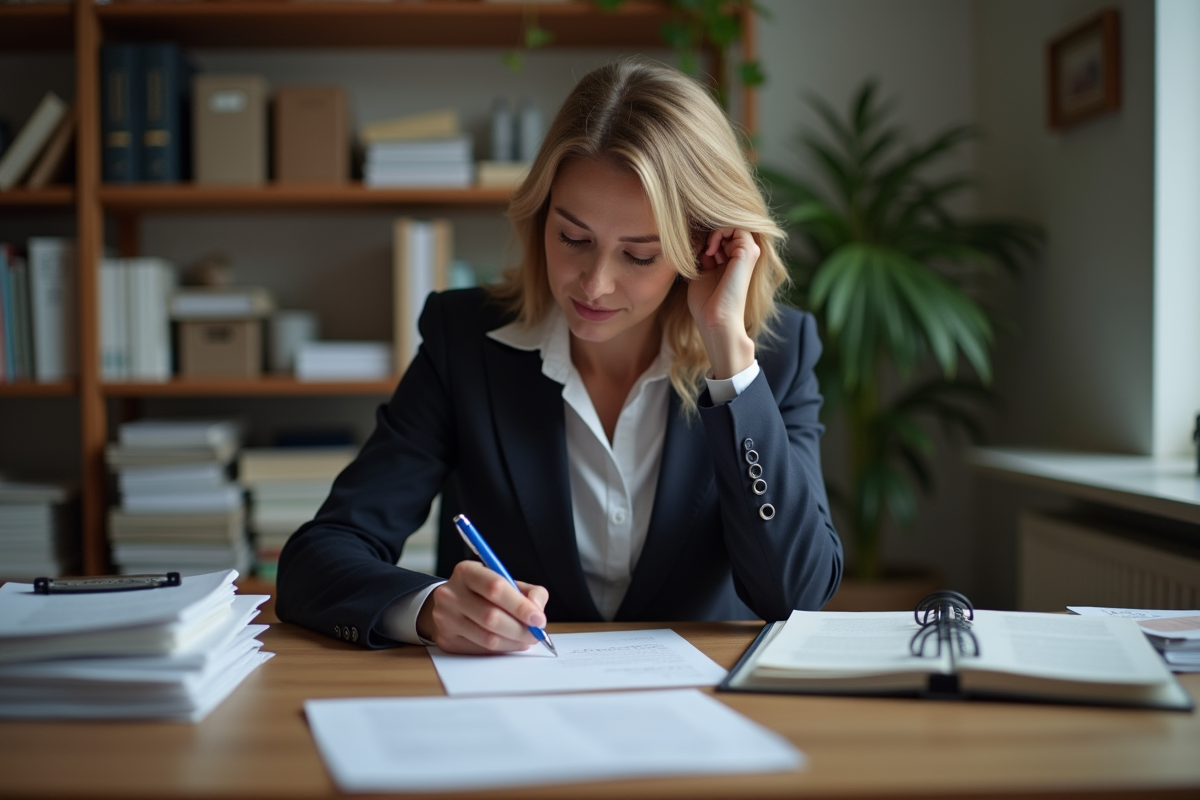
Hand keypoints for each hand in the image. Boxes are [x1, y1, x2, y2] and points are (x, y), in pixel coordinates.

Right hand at [416, 560, 548, 653]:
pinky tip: (510, 643)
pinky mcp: (446, 640)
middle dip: (520, 629)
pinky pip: (480, 650)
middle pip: (491, 617)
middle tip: (536, 634)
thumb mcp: (504, 580)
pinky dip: (501, 649)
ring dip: (513, 642)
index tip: (538, 618)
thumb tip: (537, 609)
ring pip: (487, 638)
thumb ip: (528, 591)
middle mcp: (451, 594)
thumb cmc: (482, 592)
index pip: (495, 588)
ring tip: (526, 639)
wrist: (448, 604)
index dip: (520, 605)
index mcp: (467, 572)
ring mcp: (445, 619)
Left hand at [686, 227, 759, 379]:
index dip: (705, 238)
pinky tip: (710, 251)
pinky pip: (737, 227)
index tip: (695, 253)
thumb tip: (695, 237)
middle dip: (708, 234)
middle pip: (726, 228)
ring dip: (713, 233)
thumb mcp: (700, 272)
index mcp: (734, 261)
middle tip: (699, 252)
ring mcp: (749, 252)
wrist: (715, 320)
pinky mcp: (749, 252)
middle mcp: (744, 255)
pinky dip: (719, 233)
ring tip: (705, 252)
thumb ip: (702, 255)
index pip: (720, 235)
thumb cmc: (705, 303)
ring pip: (732, 224)